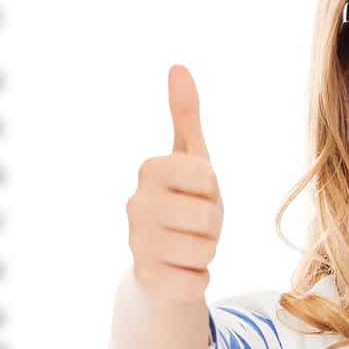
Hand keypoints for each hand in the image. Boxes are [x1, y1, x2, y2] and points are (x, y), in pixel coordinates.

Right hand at [126, 64, 223, 303]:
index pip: (207, 177)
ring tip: (188, 246)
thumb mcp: (191, 158)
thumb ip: (185, 114)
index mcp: (150, 170)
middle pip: (208, 218)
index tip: (197, 193)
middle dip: (212, 225)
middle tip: (194, 224)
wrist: (166, 258)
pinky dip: (198, 278)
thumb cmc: (185, 201)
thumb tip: (178, 67)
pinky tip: (181, 270)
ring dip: (206, 252)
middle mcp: (135, 205)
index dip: (212, 189)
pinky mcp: (146, 280)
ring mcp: (137, 244)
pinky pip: (197, 281)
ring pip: (205, 251)